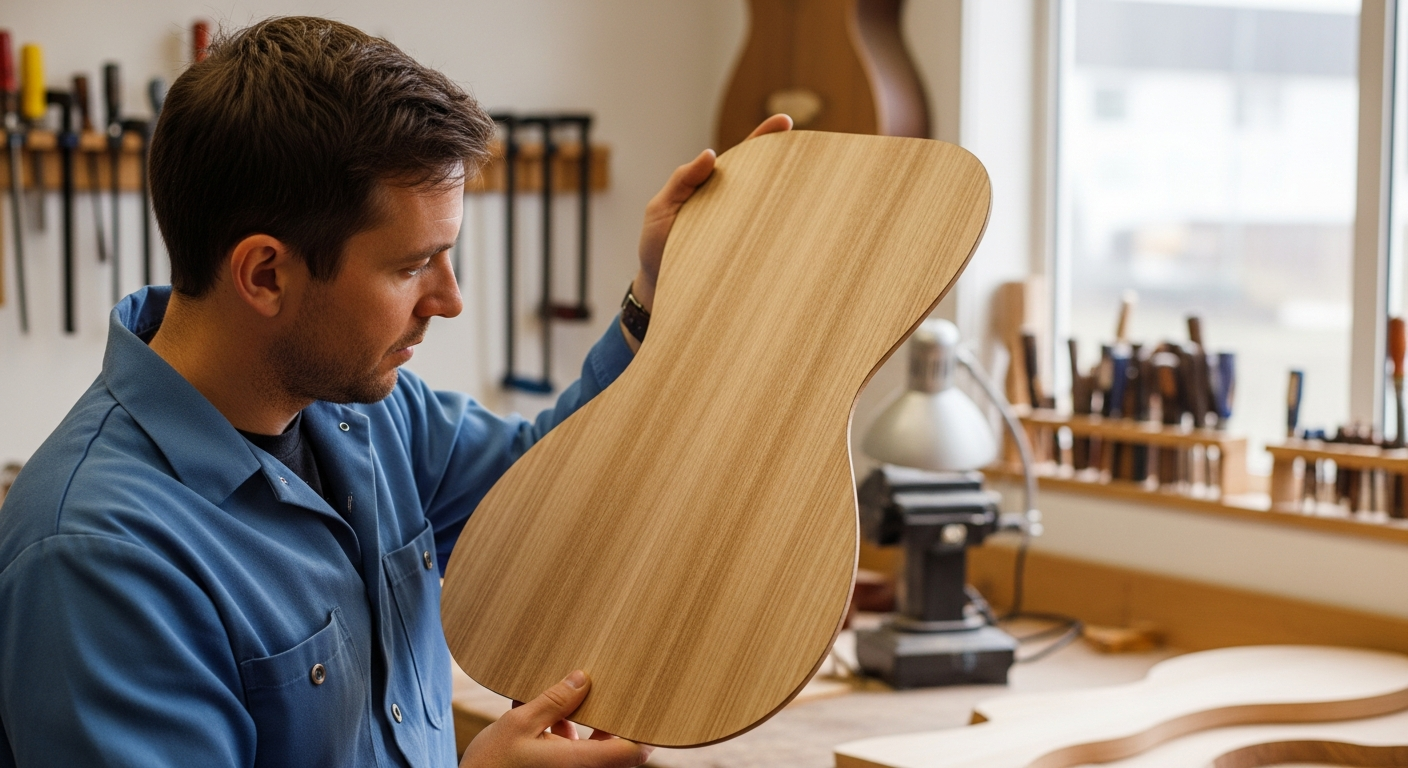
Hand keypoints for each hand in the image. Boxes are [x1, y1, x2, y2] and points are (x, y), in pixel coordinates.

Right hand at [458, 671, 651, 767]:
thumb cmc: (491, 764)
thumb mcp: (520, 723)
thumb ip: (554, 701)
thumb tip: (583, 678)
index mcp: (579, 762)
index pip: (632, 752)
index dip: (647, 731)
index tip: (650, 706)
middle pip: (614, 747)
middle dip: (607, 717)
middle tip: (606, 688)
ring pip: (591, 749)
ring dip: (581, 724)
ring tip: (565, 697)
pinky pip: (572, 754)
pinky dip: (564, 736)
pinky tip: (544, 718)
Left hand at [632, 114, 792, 313]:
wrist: (657, 290)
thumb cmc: (658, 247)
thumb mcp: (660, 208)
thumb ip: (681, 181)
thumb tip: (710, 155)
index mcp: (715, 190)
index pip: (742, 159)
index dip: (763, 139)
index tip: (784, 122)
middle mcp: (734, 208)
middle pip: (766, 180)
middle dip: (790, 163)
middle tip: (812, 150)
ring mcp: (743, 233)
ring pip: (773, 211)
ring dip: (794, 200)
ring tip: (816, 184)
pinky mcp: (748, 258)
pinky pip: (769, 244)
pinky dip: (785, 237)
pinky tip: (804, 230)